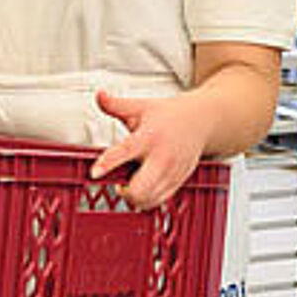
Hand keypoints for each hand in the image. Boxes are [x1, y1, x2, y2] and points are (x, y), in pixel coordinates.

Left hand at [89, 90, 214, 209]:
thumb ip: (116, 104)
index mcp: (149, 136)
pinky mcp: (179, 180)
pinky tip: (145, 185)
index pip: (125, 151)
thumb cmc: (170, 114)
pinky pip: (160, 200)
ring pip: (149, 199)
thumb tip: (99, 95)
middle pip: (140, 188)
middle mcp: (162, 157)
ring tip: (132, 182)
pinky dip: (148, 199)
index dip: (107, 164)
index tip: (94, 173)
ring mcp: (172, 171)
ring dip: (135, 196)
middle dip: (124, 190)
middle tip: (119, 181)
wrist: (201, 120)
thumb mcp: (141, 107)